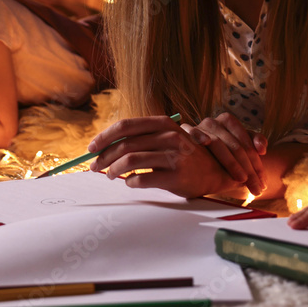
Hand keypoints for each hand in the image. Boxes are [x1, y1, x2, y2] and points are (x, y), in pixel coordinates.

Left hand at [87, 116, 246, 197]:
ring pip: (130, 162)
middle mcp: (169, 136)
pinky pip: (142, 180)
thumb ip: (143, 138)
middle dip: (104, 157)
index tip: (92, 147)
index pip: (126, 125)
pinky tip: (131, 183)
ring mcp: (174, 156)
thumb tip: (106, 145)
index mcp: (164, 123)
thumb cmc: (185, 155)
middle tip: (95, 166)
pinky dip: (131, 182)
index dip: (105, 136)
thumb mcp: (168, 138)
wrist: (216, 172)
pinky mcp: (176, 176)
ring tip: (111, 175)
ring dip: (114, 170)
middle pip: (125, 145)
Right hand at [182, 113, 267, 195]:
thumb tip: (262, 150)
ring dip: (232, 163)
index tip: (263, 181)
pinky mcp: (185, 135)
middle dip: (248, 168)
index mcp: (227, 120)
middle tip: (256, 187)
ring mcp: (198, 128)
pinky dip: (200, 136)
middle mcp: (213, 122)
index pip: (246, 142)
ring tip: (242, 178)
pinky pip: (193, 134)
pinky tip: (206, 142)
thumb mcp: (240, 142)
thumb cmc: (223, 148)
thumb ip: (256, 141)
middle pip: (234, 145)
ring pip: (218, 144)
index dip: (256, 163)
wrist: (199, 154)